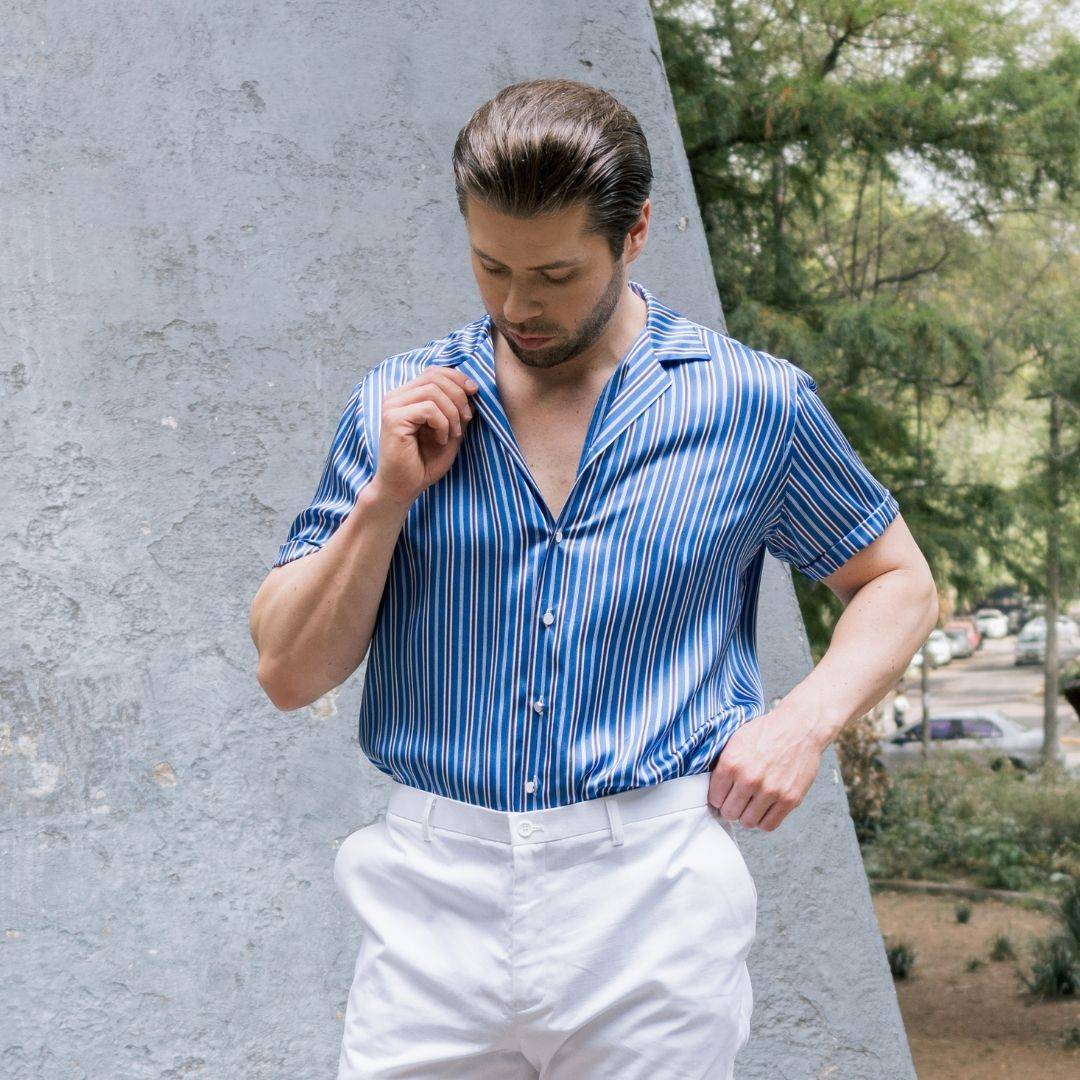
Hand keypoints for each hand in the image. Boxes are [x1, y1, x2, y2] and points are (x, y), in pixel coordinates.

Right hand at [371, 369, 478, 505]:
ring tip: (452, 435)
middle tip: (467, 419)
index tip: (474, 393)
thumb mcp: (449, 431)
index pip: (434, 372)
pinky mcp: (393, 419)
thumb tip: (470, 388)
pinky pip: (428, 408)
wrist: (404, 488)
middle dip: (459, 396)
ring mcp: (392, 406)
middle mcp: (396, 397)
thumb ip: (457, 410)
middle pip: (435, 377)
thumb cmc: (424, 463)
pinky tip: (441, 440)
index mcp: (407, 396)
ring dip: (452, 413)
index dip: (457, 377)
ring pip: (433, 391)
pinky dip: (442, 424)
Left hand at [707, 709, 824, 830]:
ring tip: (751, 803)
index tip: (724, 794)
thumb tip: (713, 788)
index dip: (718, 797)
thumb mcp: (736, 740)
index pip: (714, 798)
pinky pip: (769, 825)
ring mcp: (771, 791)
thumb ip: (723, 765)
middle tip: (737, 800)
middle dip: (731, 807)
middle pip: (729, 812)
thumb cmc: (767, 732)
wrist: (800, 727)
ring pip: (748, 822)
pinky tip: (764, 808)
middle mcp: (750, 779)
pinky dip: (764, 820)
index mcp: (732, 763)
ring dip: (748, 815)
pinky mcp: (790, 799)